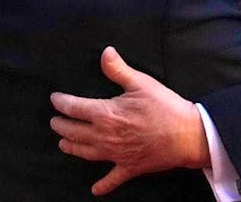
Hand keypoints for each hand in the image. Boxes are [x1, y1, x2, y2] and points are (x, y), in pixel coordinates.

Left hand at [50, 47, 208, 195]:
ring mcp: (115, 155)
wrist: (186, 135)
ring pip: (85, 153)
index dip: (61, 103)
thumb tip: (105, 52)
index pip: (74, 108)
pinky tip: (95, 190)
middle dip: (61, 126)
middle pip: (74, 132)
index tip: (55, 99)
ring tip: (63, 144)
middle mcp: (104, 136)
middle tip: (54, 122)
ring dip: (71, 148)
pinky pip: (111, 179)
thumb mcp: (141, 83)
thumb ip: (118, 69)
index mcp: (105, 114)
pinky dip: (102, 186)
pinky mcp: (129, 167)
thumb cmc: (165, 107)